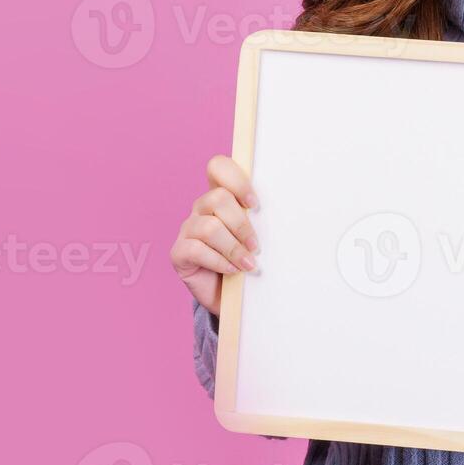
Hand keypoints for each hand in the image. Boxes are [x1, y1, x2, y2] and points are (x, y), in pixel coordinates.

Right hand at [170, 155, 261, 315]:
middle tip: (256, 246)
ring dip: (233, 247)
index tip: (255, 204)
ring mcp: (187, 229)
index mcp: (220, 197)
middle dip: (242, 224)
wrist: (229, 297)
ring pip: (209, 227)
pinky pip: (196, 249)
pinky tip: (232, 271)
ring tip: (248, 264)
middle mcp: (201, 209)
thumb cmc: (246, 261)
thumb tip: (285, 215)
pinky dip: (219, 261)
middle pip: (217, 198)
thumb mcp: (256, 238)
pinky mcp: (178, 253)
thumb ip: (260, 221)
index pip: (218, 167)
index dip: (236, 180)